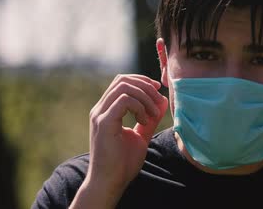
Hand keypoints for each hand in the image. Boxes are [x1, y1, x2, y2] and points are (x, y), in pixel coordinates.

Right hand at [71, 74, 168, 208]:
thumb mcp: (141, 135)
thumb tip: (162, 100)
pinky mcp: (104, 123)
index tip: (157, 91)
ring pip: (124, 87)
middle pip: (122, 80)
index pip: (122, 81)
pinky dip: (139, 107)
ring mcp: (100, 115)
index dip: (142, 81)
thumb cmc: (122, 163)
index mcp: (106, 110)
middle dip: (145, 86)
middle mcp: (100, 110)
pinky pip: (124, 101)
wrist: (110, 182)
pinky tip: (144, 121)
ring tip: (152, 115)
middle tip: (158, 101)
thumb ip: (150, 118)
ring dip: (144, 97)